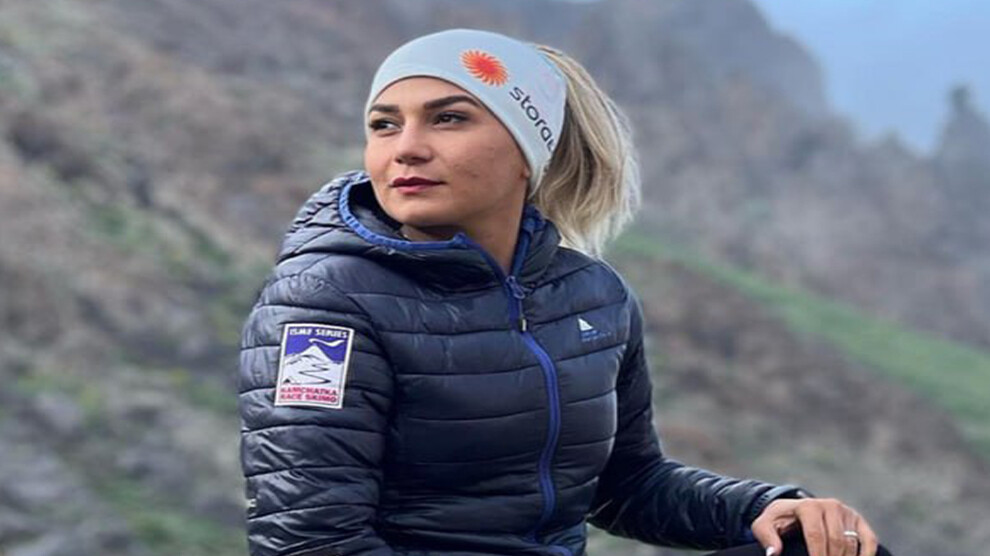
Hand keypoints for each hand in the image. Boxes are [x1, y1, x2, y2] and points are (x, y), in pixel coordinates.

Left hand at [750, 497, 878, 555]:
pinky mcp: (858, 521)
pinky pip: (869, 540)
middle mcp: (830, 506)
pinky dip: (866, 555)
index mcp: (807, 506)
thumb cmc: (780, 521)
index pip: (816, 536)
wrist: (795, 511)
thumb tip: (774, 553)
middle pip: (836, 542)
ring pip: (851, 544)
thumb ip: (766, 536)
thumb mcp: (765, 525)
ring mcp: (846, 512)